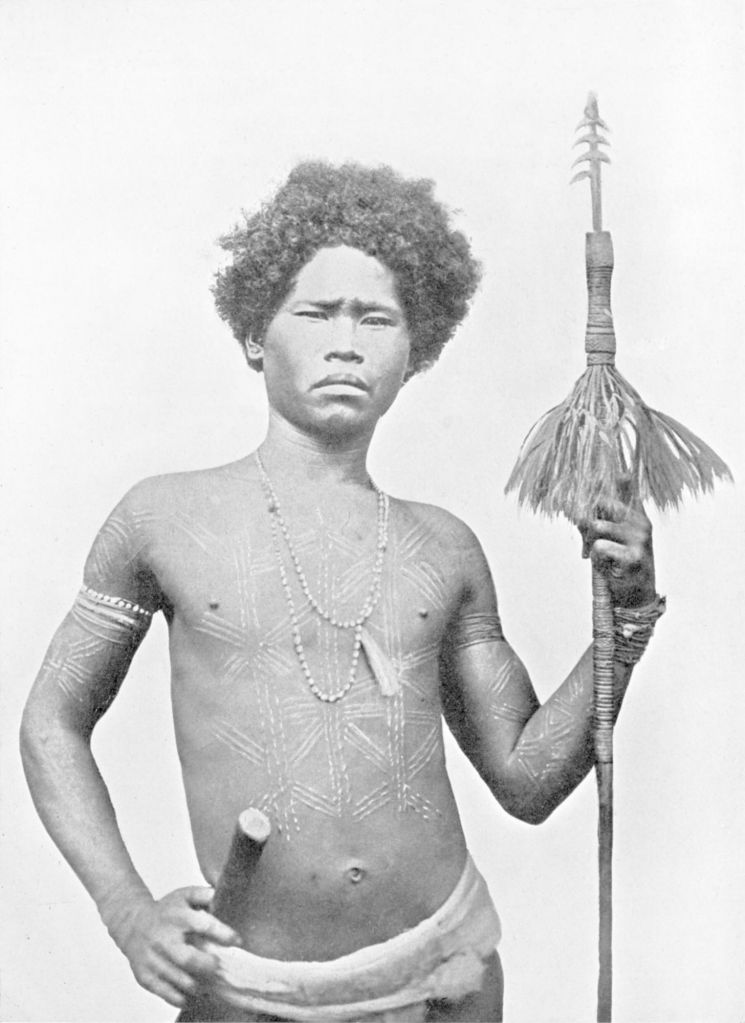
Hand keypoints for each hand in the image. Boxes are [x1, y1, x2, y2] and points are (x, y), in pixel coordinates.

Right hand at [108, 886, 241, 1007]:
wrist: (133, 924)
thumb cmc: (167, 910)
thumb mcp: (185, 895)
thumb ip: (205, 894)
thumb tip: (224, 894)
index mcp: (178, 915)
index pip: (204, 925)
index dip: (223, 934)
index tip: (237, 941)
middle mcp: (164, 937)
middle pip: (188, 958)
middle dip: (207, 965)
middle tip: (216, 966)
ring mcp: (153, 959)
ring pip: (178, 979)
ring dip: (197, 984)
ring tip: (206, 983)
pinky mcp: (145, 976)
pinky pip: (165, 992)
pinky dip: (180, 996)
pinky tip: (189, 993)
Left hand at [579, 479, 655, 607]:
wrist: (636, 596)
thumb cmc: (618, 563)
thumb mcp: (605, 536)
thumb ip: (592, 517)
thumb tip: (567, 501)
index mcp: (636, 512)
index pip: (624, 481)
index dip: (605, 475)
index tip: (593, 474)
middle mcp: (641, 520)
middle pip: (601, 500)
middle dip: (584, 515)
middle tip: (586, 534)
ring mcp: (639, 538)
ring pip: (596, 525)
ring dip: (589, 540)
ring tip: (598, 552)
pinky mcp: (634, 556)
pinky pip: (600, 546)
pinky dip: (595, 556)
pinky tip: (606, 564)